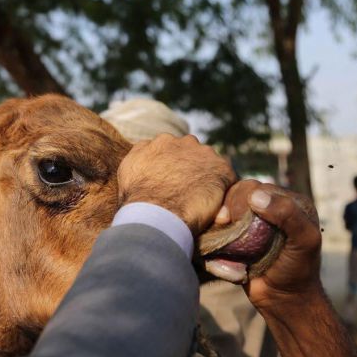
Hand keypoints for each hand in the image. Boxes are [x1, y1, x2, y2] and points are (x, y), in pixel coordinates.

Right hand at [117, 133, 235, 233]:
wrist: (157, 214)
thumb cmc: (137, 198)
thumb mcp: (127, 169)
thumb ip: (140, 153)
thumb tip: (147, 148)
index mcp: (161, 141)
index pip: (172, 148)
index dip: (173, 164)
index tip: (173, 179)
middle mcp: (184, 142)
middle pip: (193, 151)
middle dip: (192, 166)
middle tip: (188, 189)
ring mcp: (205, 154)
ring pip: (211, 162)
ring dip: (208, 176)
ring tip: (203, 199)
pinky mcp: (221, 169)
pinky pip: (228, 177)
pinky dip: (224, 189)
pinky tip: (218, 205)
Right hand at [220, 180, 356, 356]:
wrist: (283, 300)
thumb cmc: (299, 270)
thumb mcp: (305, 241)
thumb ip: (288, 215)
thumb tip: (256, 195)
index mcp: (287, 202)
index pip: (256, 187)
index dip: (242, 198)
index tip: (234, 217)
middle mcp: (268, 208)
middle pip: (236, 193)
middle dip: (228, 207)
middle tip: (224, 223)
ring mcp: (250, 222)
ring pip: (224, 206)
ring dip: (219, 220)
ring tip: (221, 231)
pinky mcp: (236, 237)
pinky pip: (218, 226)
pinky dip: (214, 232)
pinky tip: (218, 239)